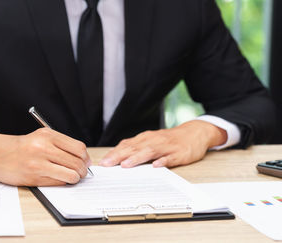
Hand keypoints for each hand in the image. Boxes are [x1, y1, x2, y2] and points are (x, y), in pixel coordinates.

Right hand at [0, 128, 89, 185]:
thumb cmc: (21, 147)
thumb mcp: (40, 137)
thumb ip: (60, 145)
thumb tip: (83, 159)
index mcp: (47, 135)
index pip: (78, 148)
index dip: (85, 158)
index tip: (86, 162)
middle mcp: (43, 147)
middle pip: (77, 162)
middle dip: (83, 170)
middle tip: (81, 173)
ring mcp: (38, 163)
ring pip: (70, 174)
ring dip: (75, 178)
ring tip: (72, 177)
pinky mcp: (33, 177)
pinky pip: (58, 182)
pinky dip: (63, 183)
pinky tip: (60, 179)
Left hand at [99, 120, 226, 167]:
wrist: (194, 132)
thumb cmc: (169, 140)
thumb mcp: (151, 141)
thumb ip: (137, 149)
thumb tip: (118, 158)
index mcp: (145, 138)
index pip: (126, 145)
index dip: (114, 153)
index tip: (103, 162)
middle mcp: (153, 140)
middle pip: (134, 148)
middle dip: (119, 156)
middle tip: (107, 164)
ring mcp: (166, 146)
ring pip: (149, 151)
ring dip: (137, 158)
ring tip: (126, 165)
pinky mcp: (179, 153)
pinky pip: (170, 158)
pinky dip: (163, 161)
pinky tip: (156, 166)